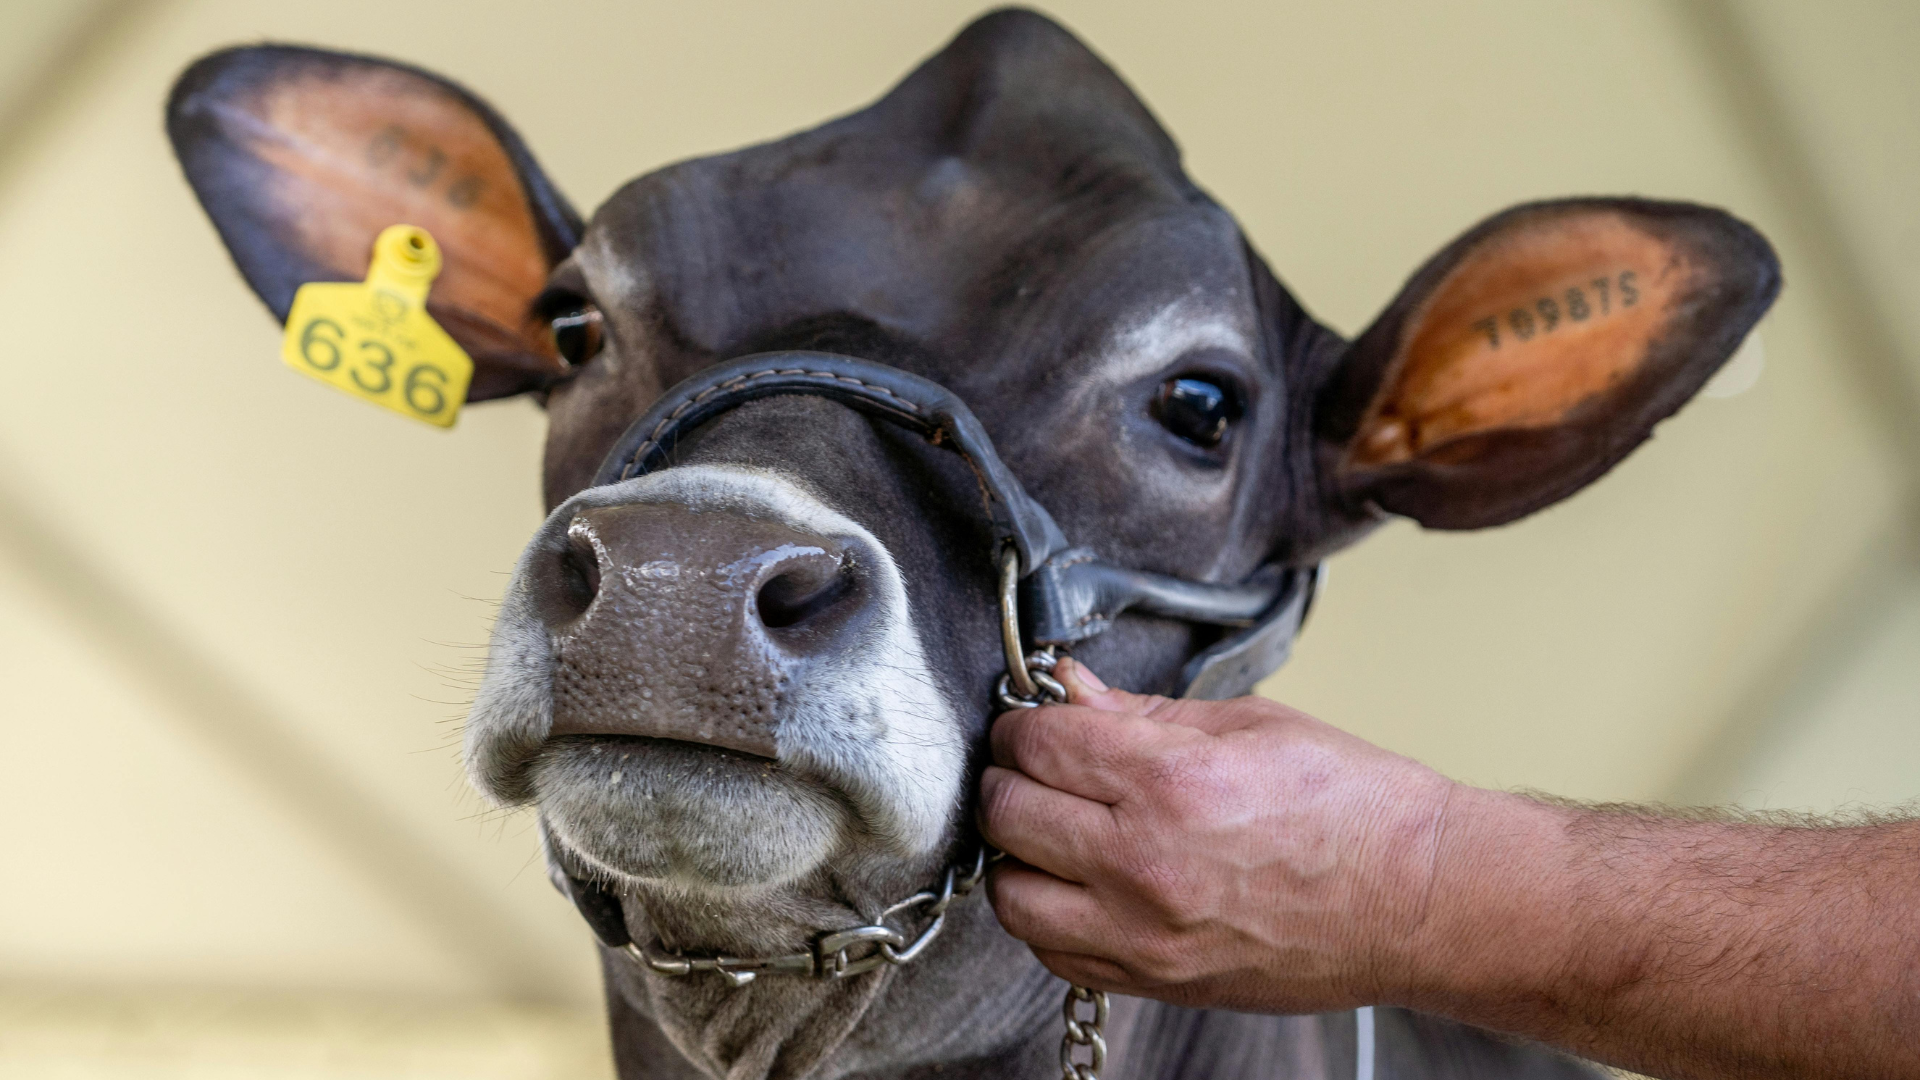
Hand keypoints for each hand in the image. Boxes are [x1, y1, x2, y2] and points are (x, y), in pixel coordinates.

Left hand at [979, 659, 1457, 1012]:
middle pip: (1009, 812)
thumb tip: (1069, 689)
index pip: (1039, 744)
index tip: (1034, 720)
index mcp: (1172, 781)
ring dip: (1017, 853)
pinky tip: (1077, 883)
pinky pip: (1052, 952)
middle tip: (1039, 764)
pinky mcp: (1155, 980)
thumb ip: (1142, 711)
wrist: (1419, 900)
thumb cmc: (1352, 808)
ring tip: (1052, 827)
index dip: (1024, 722)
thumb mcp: (1249, 725)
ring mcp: (1146, 932)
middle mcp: (1146, 862)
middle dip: (1013, 776)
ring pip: (1012, 894)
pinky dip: (1048, 915)